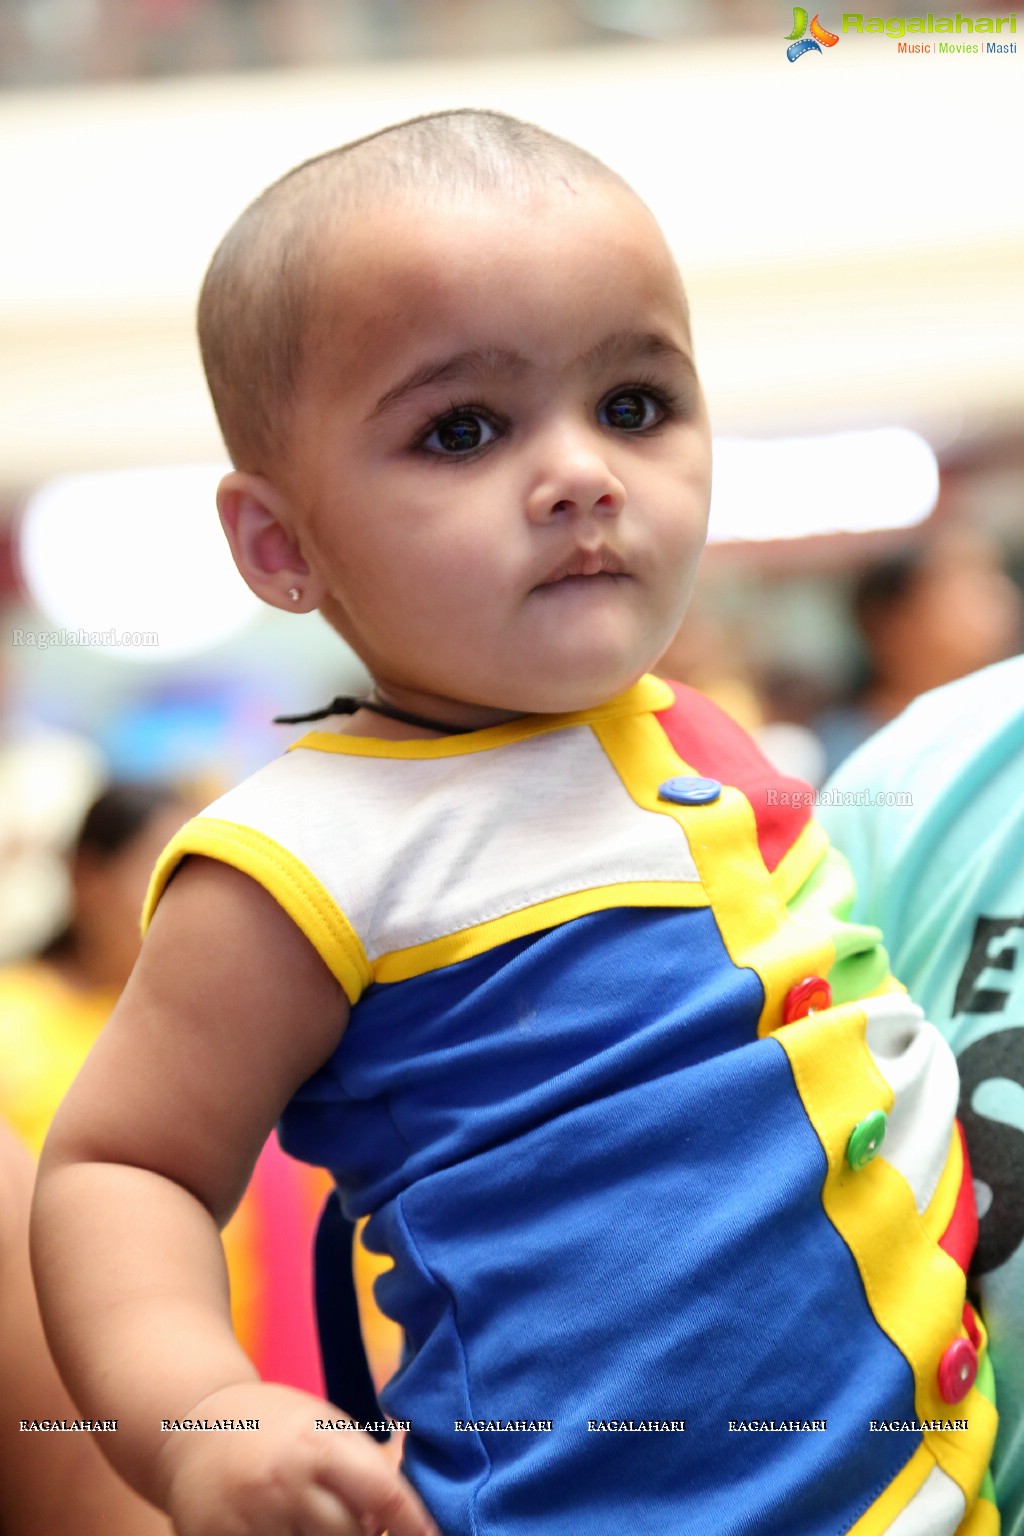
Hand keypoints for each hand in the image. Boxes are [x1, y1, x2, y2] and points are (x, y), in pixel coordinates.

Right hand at [158, 1382, 438, 1535]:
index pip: (383, 1494)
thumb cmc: (277, 1426)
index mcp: (318, 1445)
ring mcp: (251, 1520)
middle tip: (377, 1530)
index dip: (415, 1524)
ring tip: (328, 1526)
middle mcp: (286, 1484)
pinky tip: (296, 1533)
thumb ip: (368, 1466)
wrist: (193, 1428)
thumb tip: (420, 1502)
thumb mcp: (325, 1428)